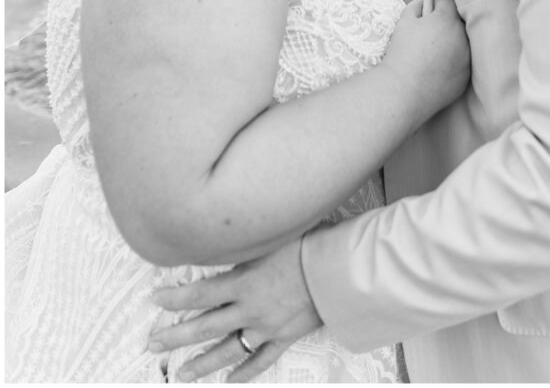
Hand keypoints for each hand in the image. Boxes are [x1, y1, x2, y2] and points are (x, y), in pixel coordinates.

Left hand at [148, 239, 320, 381]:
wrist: (338, 271)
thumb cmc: (307, 244)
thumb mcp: (270, 236)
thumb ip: (244, 244)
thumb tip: (221, 235)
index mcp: (243, 282)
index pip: (198, 295)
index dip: (174, 299)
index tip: (156, 301)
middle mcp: (249, 309)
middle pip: (204, 327)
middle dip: (175, 338)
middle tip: (153, 345)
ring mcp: (265, 328)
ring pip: (227, 350)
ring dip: (202, 364)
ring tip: (182, 374)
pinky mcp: (284, 338)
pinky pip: (260, 361)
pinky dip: (244, 373)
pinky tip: (230, 381)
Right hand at [383, 0, 469, 116]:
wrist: (404, 90)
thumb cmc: (402, 53)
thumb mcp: (405, 21)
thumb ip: (417, 5)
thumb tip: (426, 2)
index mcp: (448, 20)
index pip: (448, 0)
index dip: (437, 1)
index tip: (430, 8)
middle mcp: (463, 37)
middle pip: (458, 21)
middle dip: (446, 22)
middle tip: (430, 32)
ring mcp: (467, 58)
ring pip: (462, 42)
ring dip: (452, 41)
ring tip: (433, 51)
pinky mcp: (466, 76)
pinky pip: (462, 62)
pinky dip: (453, 61)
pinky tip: (437, 67)